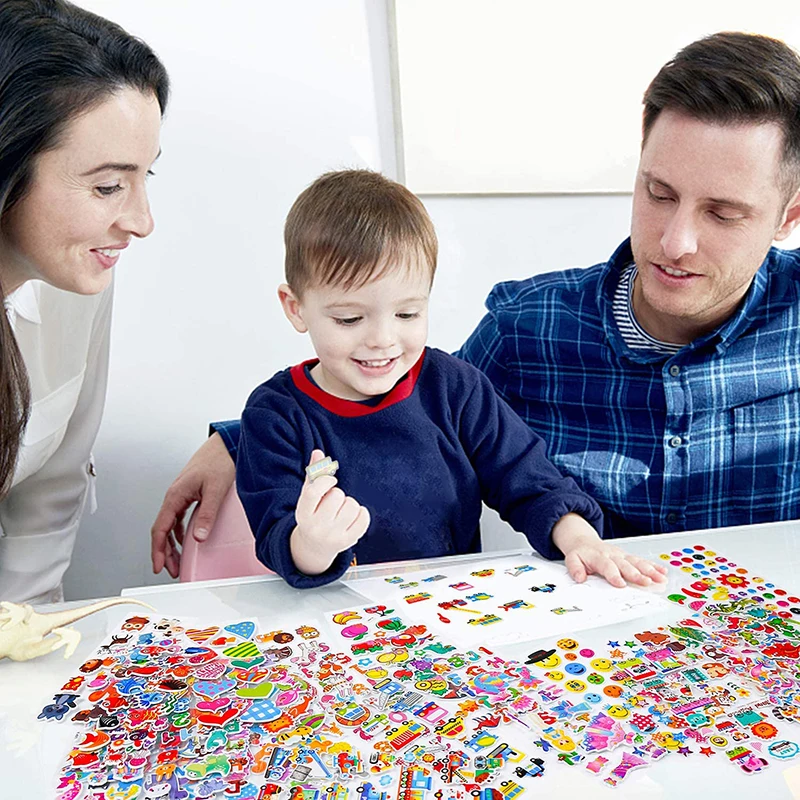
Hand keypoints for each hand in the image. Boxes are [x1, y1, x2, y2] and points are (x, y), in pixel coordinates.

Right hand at [151, 432, 234, 577]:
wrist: (227, 445)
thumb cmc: (219, 460)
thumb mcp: (215, 490)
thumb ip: (206, 514)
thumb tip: (198, 537)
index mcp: (176, 495)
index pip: (160, 528)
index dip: (158, 550)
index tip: (158, 566)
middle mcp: (175, 495)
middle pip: (162, 530)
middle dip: (164, 552)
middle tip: (171, 570)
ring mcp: (182, 495)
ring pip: (170, 525)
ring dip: (172, 544)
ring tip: (178, 561)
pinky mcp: (190, 494)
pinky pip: (180, 518)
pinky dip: (180, 533)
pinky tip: (188, 540)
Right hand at [290, 450, 369, 574]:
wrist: (314, 547)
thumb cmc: (312, 514)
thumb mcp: (308, 497)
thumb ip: (313, 474)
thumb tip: (318, 452)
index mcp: (302, 513)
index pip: (314, 492)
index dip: (326, 481)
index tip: (331, 481)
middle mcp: (316, 527)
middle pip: (336, 496)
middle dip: (338, 494)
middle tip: (333, 502)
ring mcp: (332, 536)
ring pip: (352, 506)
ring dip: (349, 503)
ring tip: (341, 511)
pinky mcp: (348, 542)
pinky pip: (363, 518)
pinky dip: (362, 513)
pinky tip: (353, 516)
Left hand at [551, 513, 668, 587]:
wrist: (584, 542)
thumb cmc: (581, 553)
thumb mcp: (572, 559)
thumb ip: (575, 568)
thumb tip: (580, 578)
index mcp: (598, 557)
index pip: (607, 566)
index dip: (614, 575)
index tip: (621, 584)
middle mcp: (612, 555)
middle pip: (625, 565)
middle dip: (636, 574)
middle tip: (646, 582)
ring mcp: (622, 555)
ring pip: (637, 562)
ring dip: (649, 570)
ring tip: (660, 578)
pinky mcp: (628, 556)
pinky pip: (641, 561)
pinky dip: (653, 566)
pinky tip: (662, 572)